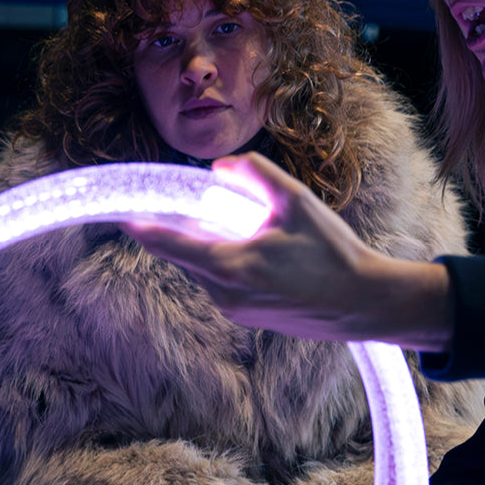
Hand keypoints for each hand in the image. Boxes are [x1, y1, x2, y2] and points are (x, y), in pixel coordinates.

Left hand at [124, 152, 453, 350]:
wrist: (361, 304)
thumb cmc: (333, 254)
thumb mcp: (297, 202)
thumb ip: (254, 175)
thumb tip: (220, 166)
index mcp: (230, 265)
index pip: (170, 244)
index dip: (143, 228)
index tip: (123, 216)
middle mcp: (225, 293)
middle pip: (190, 253)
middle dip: (200, 228)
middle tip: (232, 209)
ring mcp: (235, 310)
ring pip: (208, 268)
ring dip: (221, 246)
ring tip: (267, 235)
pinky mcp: (248, 319)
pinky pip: (225, 282)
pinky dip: (234, 263)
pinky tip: (274, 256)